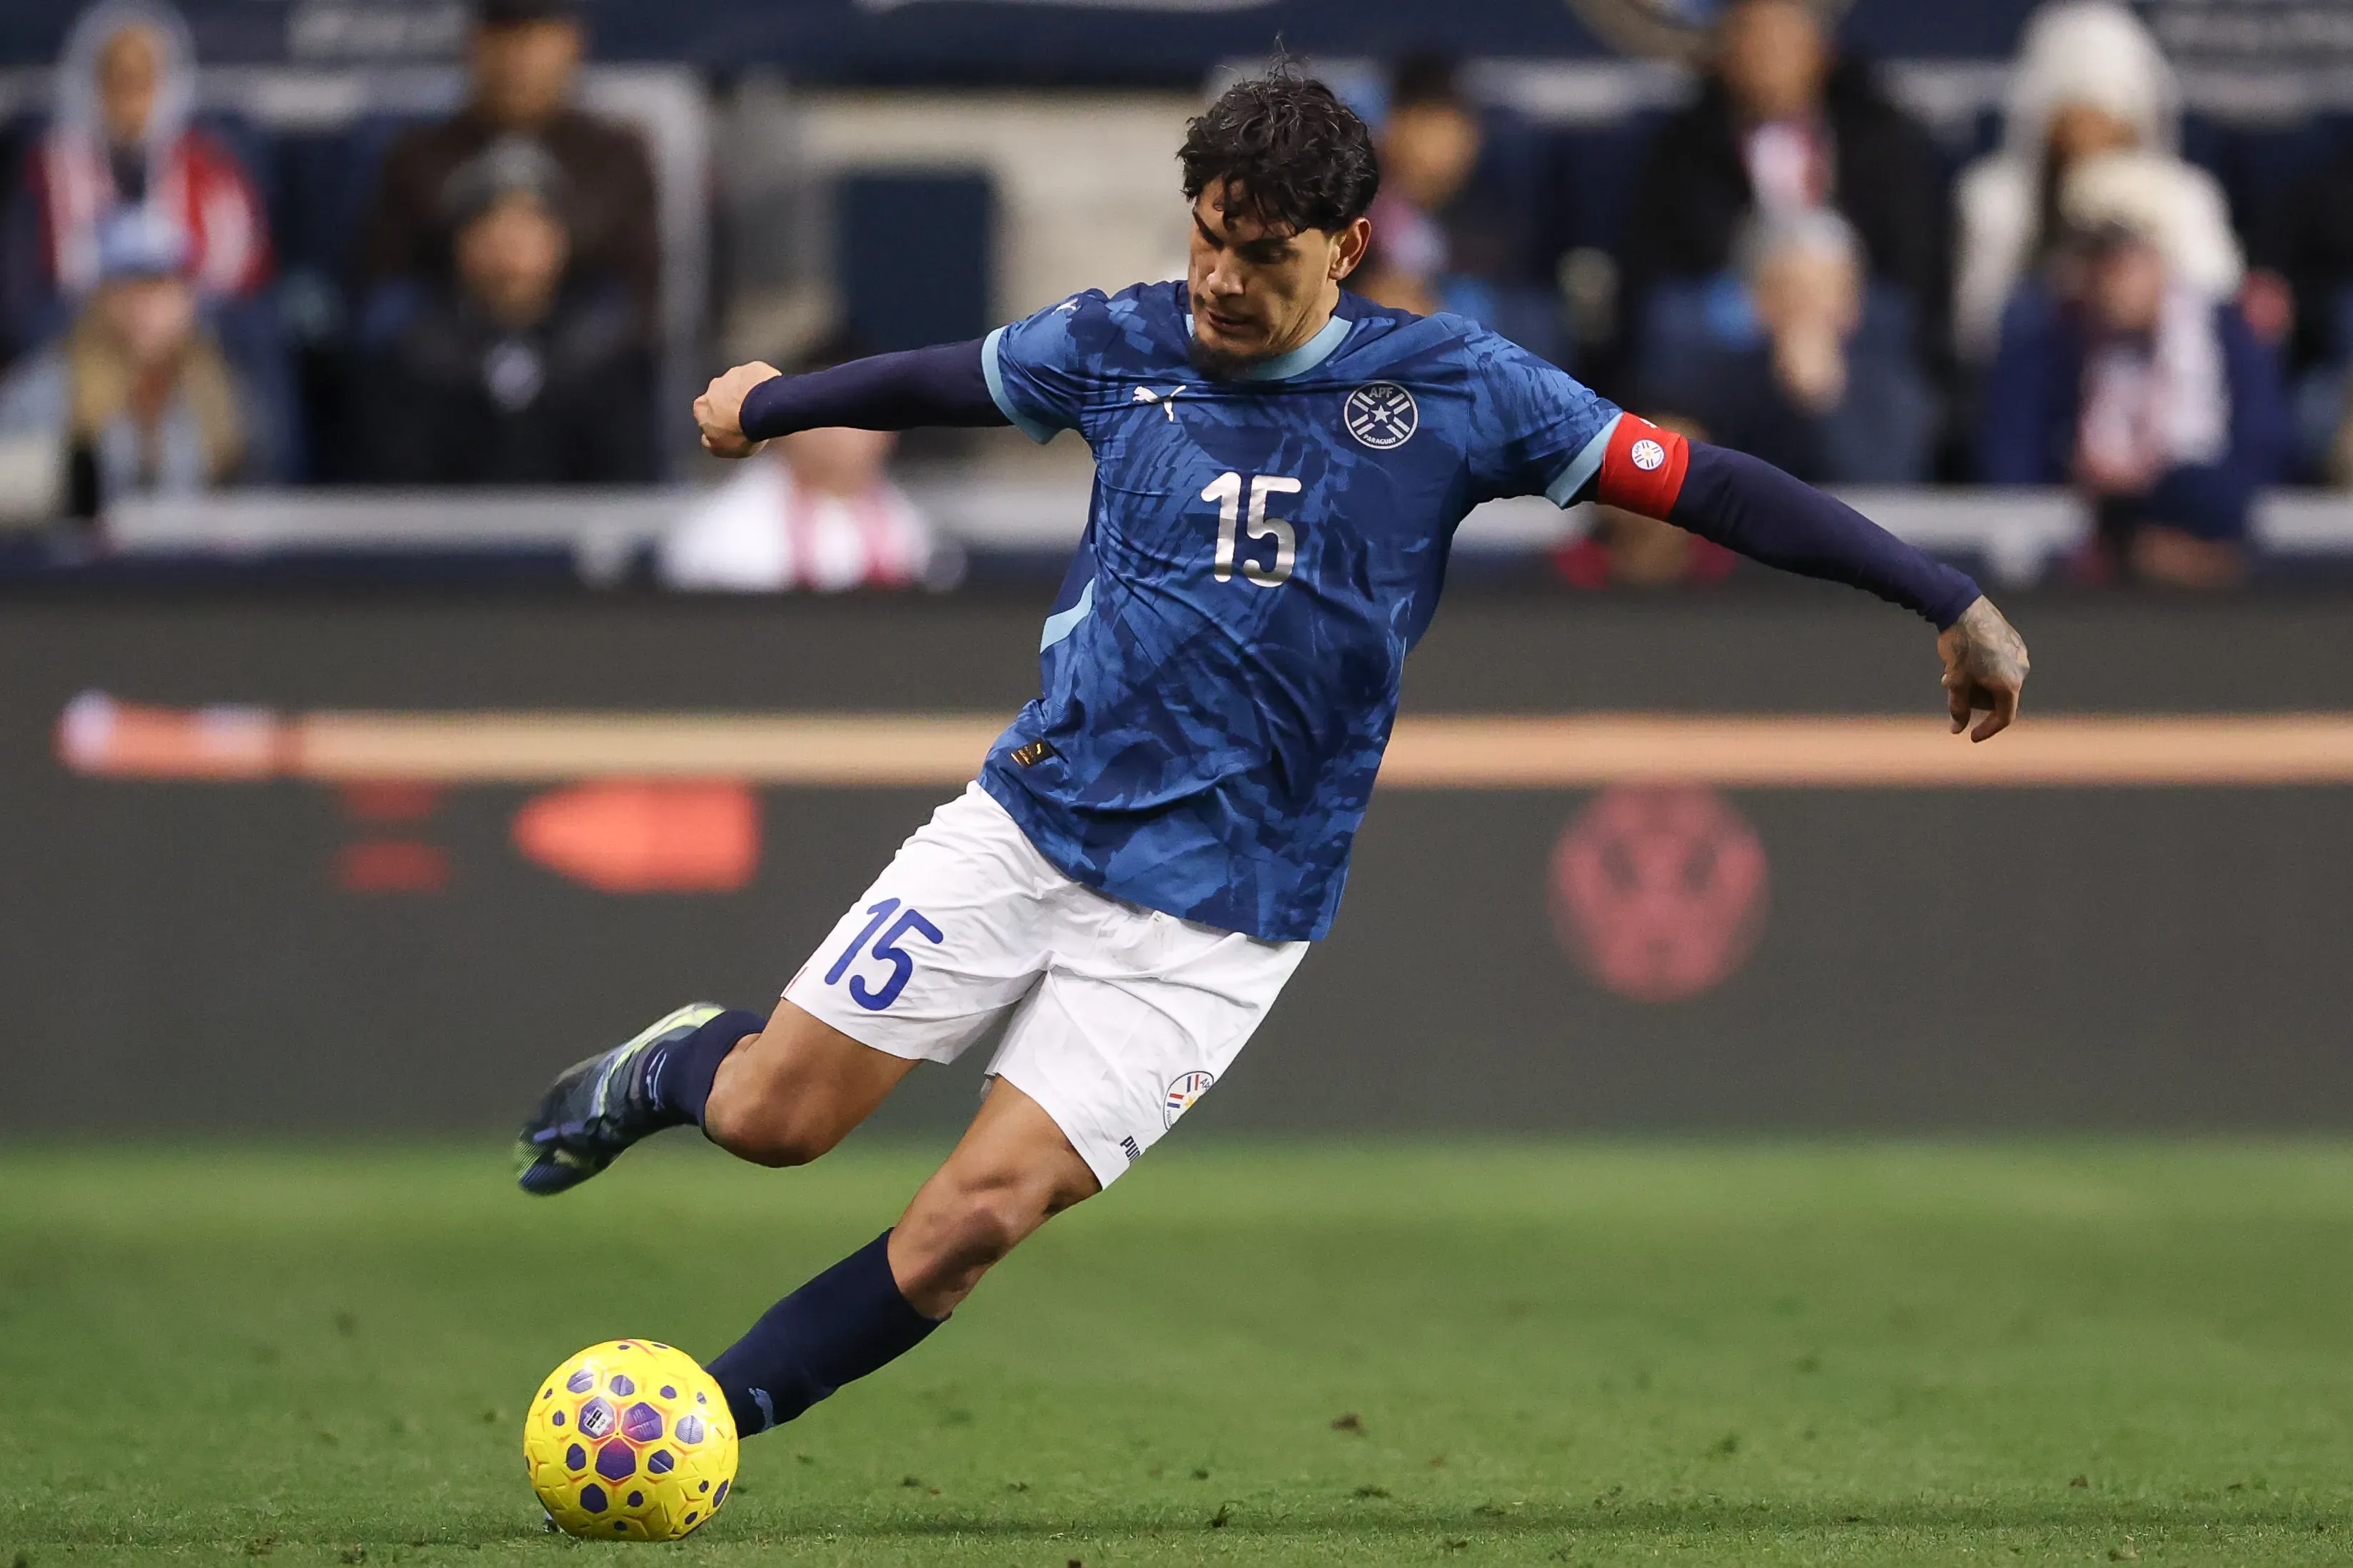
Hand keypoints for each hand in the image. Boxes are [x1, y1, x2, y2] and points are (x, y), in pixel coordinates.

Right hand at [694, 361, 780, 458]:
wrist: (763, 410)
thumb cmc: (742, 430)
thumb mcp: (721, 449)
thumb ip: (711, 443)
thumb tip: (708, 440)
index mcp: (702, 406)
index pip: (705, 414)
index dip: (718, 421)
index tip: (730, 428)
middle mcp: (714, 387)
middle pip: (721, 397)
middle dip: (732, 405)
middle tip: (748, 418)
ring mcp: (734, 375)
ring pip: (740, 385)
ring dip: (748, 394)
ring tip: (762, 409)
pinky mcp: (753, 368)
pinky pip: (757, 377)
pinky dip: (762, 385)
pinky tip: (771, 398)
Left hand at [1938, 595, 2028, 742]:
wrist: (1963, 608)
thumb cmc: (1959, 647)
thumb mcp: (1956, 682)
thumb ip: (1958, 708)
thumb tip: (1957, 729)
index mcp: (2009, 684)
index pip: (2004, 717)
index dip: (1987, 730)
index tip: (1971, 736)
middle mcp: (2021, 670)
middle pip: (1997, 698)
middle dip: (1974, 698)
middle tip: (1949, 687)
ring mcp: (2020, 654)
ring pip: (1998, 681)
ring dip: (1977, 683)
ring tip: (1953, 670)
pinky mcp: (2014, 642)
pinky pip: (2000, 664)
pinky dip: (1983, 669)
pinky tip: (1964, 659)